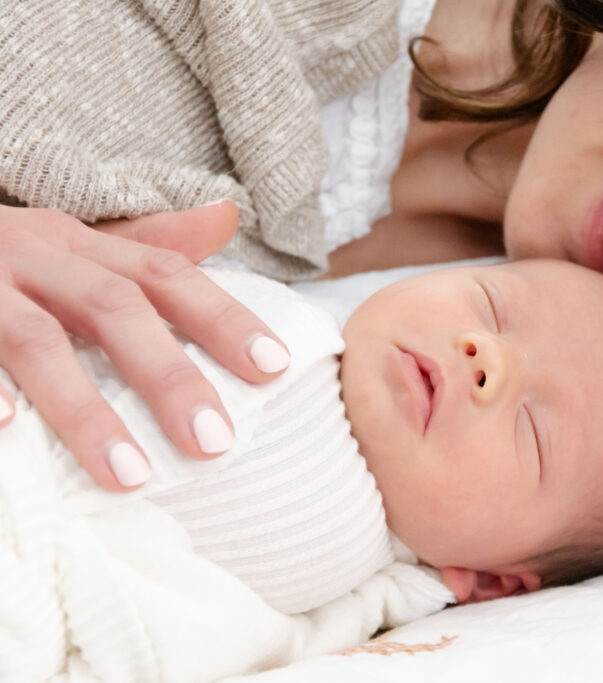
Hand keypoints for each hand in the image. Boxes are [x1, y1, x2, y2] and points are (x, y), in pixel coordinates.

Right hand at [0, 201, 290, 490]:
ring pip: (35, 342)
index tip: (275, 367)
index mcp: (77, 243)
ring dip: (85, 410)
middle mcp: (31, 253)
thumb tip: (226, 217)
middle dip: (168, 376)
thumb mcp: (70, 239)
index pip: (165, 274)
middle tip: (215, 443)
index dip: (222, 316)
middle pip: (113, 309)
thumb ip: (144, 240)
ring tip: (131, 476)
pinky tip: (6, 434)